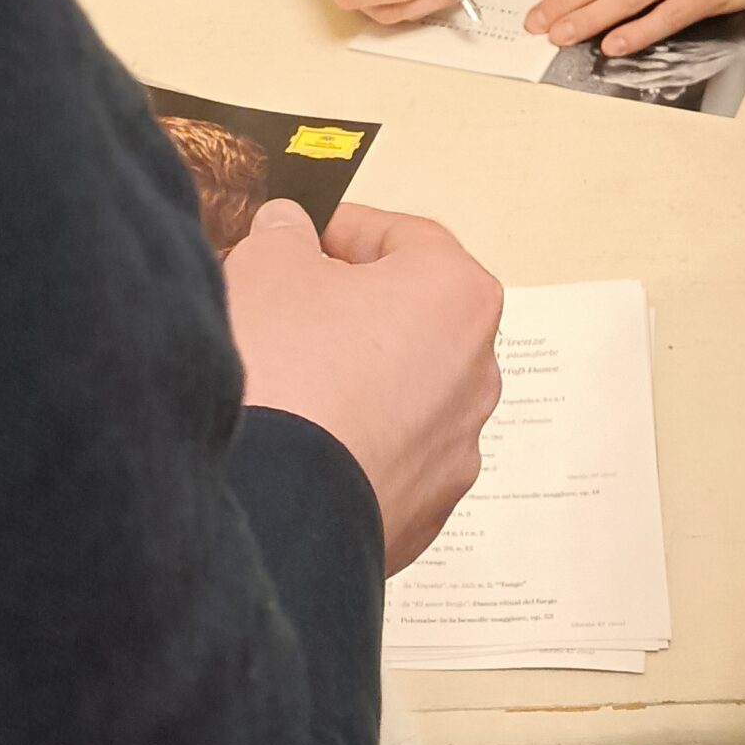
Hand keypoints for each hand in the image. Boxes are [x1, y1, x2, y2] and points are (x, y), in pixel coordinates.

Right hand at [224, 200, 502, 573]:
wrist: (272, 506)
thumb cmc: (285, 373)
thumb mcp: (269, 266)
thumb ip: (285, 235)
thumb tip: (289, 231)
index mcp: (458, 295)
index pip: (405, 239)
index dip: (344, 231)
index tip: (302, 237)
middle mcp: (476, 372)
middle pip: (409, 318)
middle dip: (349, 308)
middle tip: (286, 306)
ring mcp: (455, 450)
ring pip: (400, 392)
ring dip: (351, 379)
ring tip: (283, 380)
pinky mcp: (423, 513)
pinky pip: (385, 456)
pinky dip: (349, 443)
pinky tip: (296, 441)